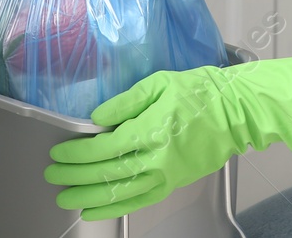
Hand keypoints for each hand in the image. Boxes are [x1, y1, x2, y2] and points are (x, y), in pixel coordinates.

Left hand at [44, 52, 291, 220]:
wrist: (237, 111)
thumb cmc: (201, 91)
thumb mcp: (160, 83)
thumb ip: (125, 102)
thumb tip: (97, 118)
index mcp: (151, 130)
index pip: (104, 149)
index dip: (77, 153)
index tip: (58, 153)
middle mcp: (157, 158)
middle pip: (107, 174)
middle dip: (76, 176)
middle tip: (53, 176)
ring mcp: (166, 174)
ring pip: (121, 192)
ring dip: (90, 197)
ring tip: (67, 198)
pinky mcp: (174, 182)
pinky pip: (140, 199)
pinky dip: (116, 206)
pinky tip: (98, 208)